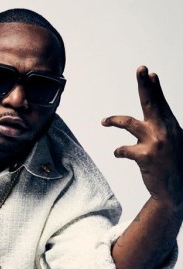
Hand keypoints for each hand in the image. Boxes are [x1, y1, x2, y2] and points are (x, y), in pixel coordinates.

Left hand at [102, 66, 182, 210]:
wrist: (176, 190)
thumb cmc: (172, 165)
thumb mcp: (173, 142)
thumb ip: (162, 128)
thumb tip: (152, 116)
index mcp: (171, 126)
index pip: (161, 103)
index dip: (154, 87)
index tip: (148, 73)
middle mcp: (165, 131)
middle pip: (151, 102)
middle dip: (144, 85)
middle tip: (140, 68)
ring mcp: (156, 143)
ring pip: (130, 123)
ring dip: (114, 120)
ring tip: (104, 121)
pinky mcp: (146, 156)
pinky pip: (124, 150)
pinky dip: (119, 151)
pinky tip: (117, 153)